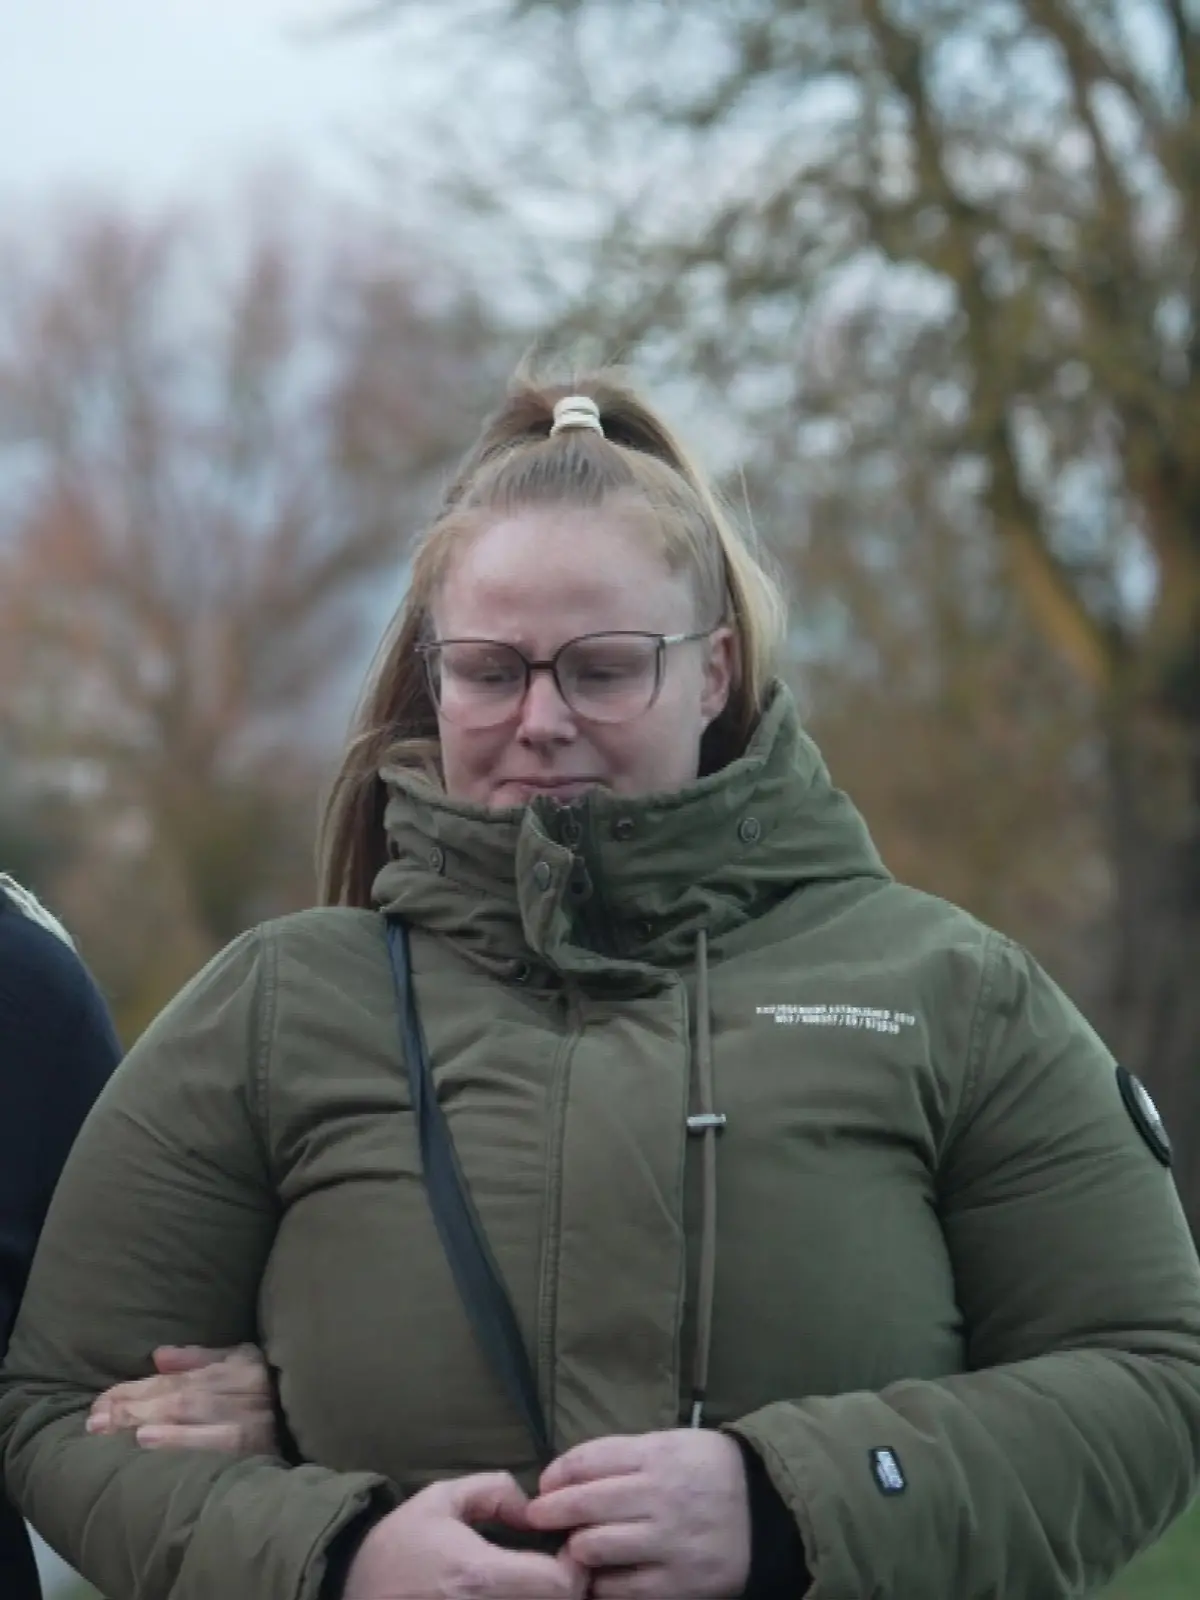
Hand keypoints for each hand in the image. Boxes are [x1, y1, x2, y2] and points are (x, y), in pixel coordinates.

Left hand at [85, 1343, 277, 1455]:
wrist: (317, 1433)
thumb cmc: (273, 1399)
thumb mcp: (244, 1366)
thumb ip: (202, 1360)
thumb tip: (159, 1355)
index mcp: (241, 1364)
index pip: (180, 1377)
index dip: (138, 1388)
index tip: (101, 1402)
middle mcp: (247, 1385)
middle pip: (181, 1393)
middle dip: (135, 1405)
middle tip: (95, 1420)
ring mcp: (254, 1416)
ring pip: (192, 1412)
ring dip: (149, 1420)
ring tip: (117, 1427)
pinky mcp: (258, 1447)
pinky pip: (214, 1441)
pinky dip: (180, 1440)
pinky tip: (148, 1442)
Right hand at [342, 1473, 587, 1599]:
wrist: (351, 1592)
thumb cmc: (398, 1547)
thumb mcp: (440, 1499)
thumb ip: (494, 1490)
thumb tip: (533, 1508)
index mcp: (480, 1576)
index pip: (562, 1584)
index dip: (577, 1563)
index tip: (565, 1544)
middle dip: (569, 1584)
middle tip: (559, 1559)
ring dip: (549, 1596)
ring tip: (540, 1574)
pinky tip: (521, 1590)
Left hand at [527, 1429, 751, 1599]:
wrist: (767, 1509)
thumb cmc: (708, 1470)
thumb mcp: (671, 1444)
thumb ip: (623, 1457)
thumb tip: (564, 1475)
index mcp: (657, 1455)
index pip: (588, 1461)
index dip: (556, 1474)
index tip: (543, 1486)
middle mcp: (660, 1497)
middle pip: (583, 1505)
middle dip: (549, 1513)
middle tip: (537, 1518)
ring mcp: (669, 1543)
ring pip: (594, 1548)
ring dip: (575, 1548)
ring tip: (573, 1547)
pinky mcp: (679, 1584)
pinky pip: (620, 1589)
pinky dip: (602, 1583)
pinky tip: (601, 1575)